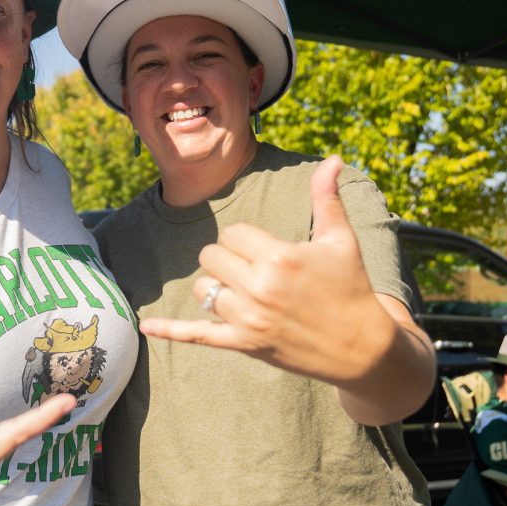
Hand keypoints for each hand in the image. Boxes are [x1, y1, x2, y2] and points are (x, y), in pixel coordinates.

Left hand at [139, 155, 396, 386]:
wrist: (361, 348)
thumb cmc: (351, 287)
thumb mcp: (340, 240)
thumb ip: (327, 197)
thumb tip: (333, 158)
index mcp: (279, 257)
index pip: (233, 233)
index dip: (247, 239)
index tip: (268, 250)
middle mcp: (260, 288)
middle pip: (211, 256)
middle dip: (228, 258)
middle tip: (256, 268)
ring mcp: (249, 319)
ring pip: (203, 289)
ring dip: (216, 286)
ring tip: (245, 291)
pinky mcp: (243, 344)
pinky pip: (196, 334)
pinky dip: (169, 330)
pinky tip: (145, 325)